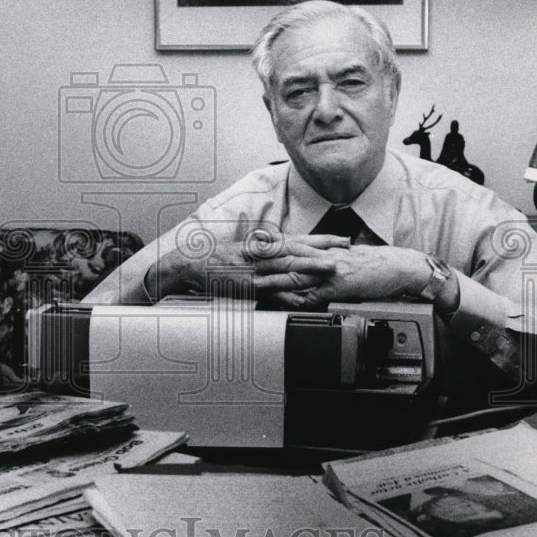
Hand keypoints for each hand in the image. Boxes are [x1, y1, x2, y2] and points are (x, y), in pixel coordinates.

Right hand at [145, 234, 347, 299]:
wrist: (193, 265)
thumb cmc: (220, 258)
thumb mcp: (245, 247)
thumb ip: (267, 248)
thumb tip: (286, 247)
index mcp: (263, 244)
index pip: (298, 239)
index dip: (321, 240)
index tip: (341, 239)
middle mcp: (261, 254)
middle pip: (296, 250)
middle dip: (320, 251)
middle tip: (343, 253)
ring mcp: (255, 271)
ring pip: (286, 267)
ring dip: (309, 268)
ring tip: (329, 270)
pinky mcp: (248, 288)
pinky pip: (271, 290)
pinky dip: (287, 293)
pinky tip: (302, 296)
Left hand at [254, 244, 428, 307]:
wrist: (396, 266)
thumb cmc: (371, 262)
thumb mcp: (343, 254)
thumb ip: (324, 256)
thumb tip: (308, 258)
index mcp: (322, 248)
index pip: (290, 245)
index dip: (268, 246)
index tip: (249, 246)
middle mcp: (323, 257)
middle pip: (287, 258)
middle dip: (263, 261)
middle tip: (243, 263)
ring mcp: (330, 272)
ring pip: (297, 276)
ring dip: (275, 281)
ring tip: (257, 284)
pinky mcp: (339, 287)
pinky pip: (316, 296)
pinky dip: (300, 300)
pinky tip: (287, 304)